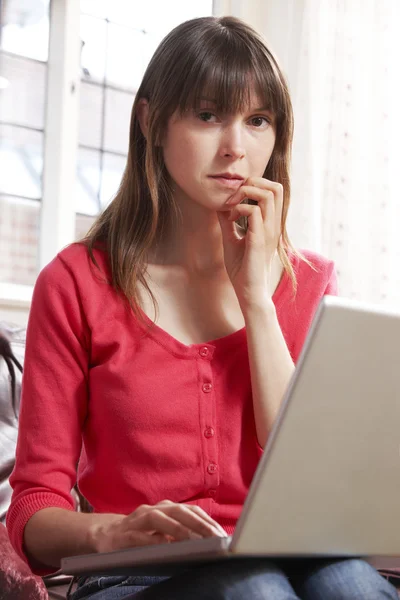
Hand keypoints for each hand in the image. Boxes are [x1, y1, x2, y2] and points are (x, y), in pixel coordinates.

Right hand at [91, 500, 227, 552]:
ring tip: (192, 540)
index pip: (191, 511)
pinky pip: (138, 536)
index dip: (207, 521)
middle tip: (214, 537)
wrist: (105, 535)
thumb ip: (181, 533)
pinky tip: (162, 546)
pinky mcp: (124, 534)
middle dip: (198, 524)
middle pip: (179, 511)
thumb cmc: (141, 535)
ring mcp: (138, 520)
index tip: (222, 534)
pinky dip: (150, 540)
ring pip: (159, 519)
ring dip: (176, 529)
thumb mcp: (162, 532)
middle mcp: (154, 509)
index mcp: (166, 509)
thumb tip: (207, 542)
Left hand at [217, 177, 282, 308]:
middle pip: (276, 187)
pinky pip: (253, 212)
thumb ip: (228, 222)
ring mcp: (268, 231)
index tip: (234, 199)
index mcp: (270, 224)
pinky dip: (239, 209)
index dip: (254, 186)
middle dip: (253, 183)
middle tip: (234, 197)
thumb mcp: (232, 240)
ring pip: (268, 194)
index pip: (274, 191)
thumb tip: (220, 206)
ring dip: (246, 193)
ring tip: (232, 206)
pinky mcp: (259, 240)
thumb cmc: (242, 269)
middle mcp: (273, 225)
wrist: (248, 292)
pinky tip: (230, 219)